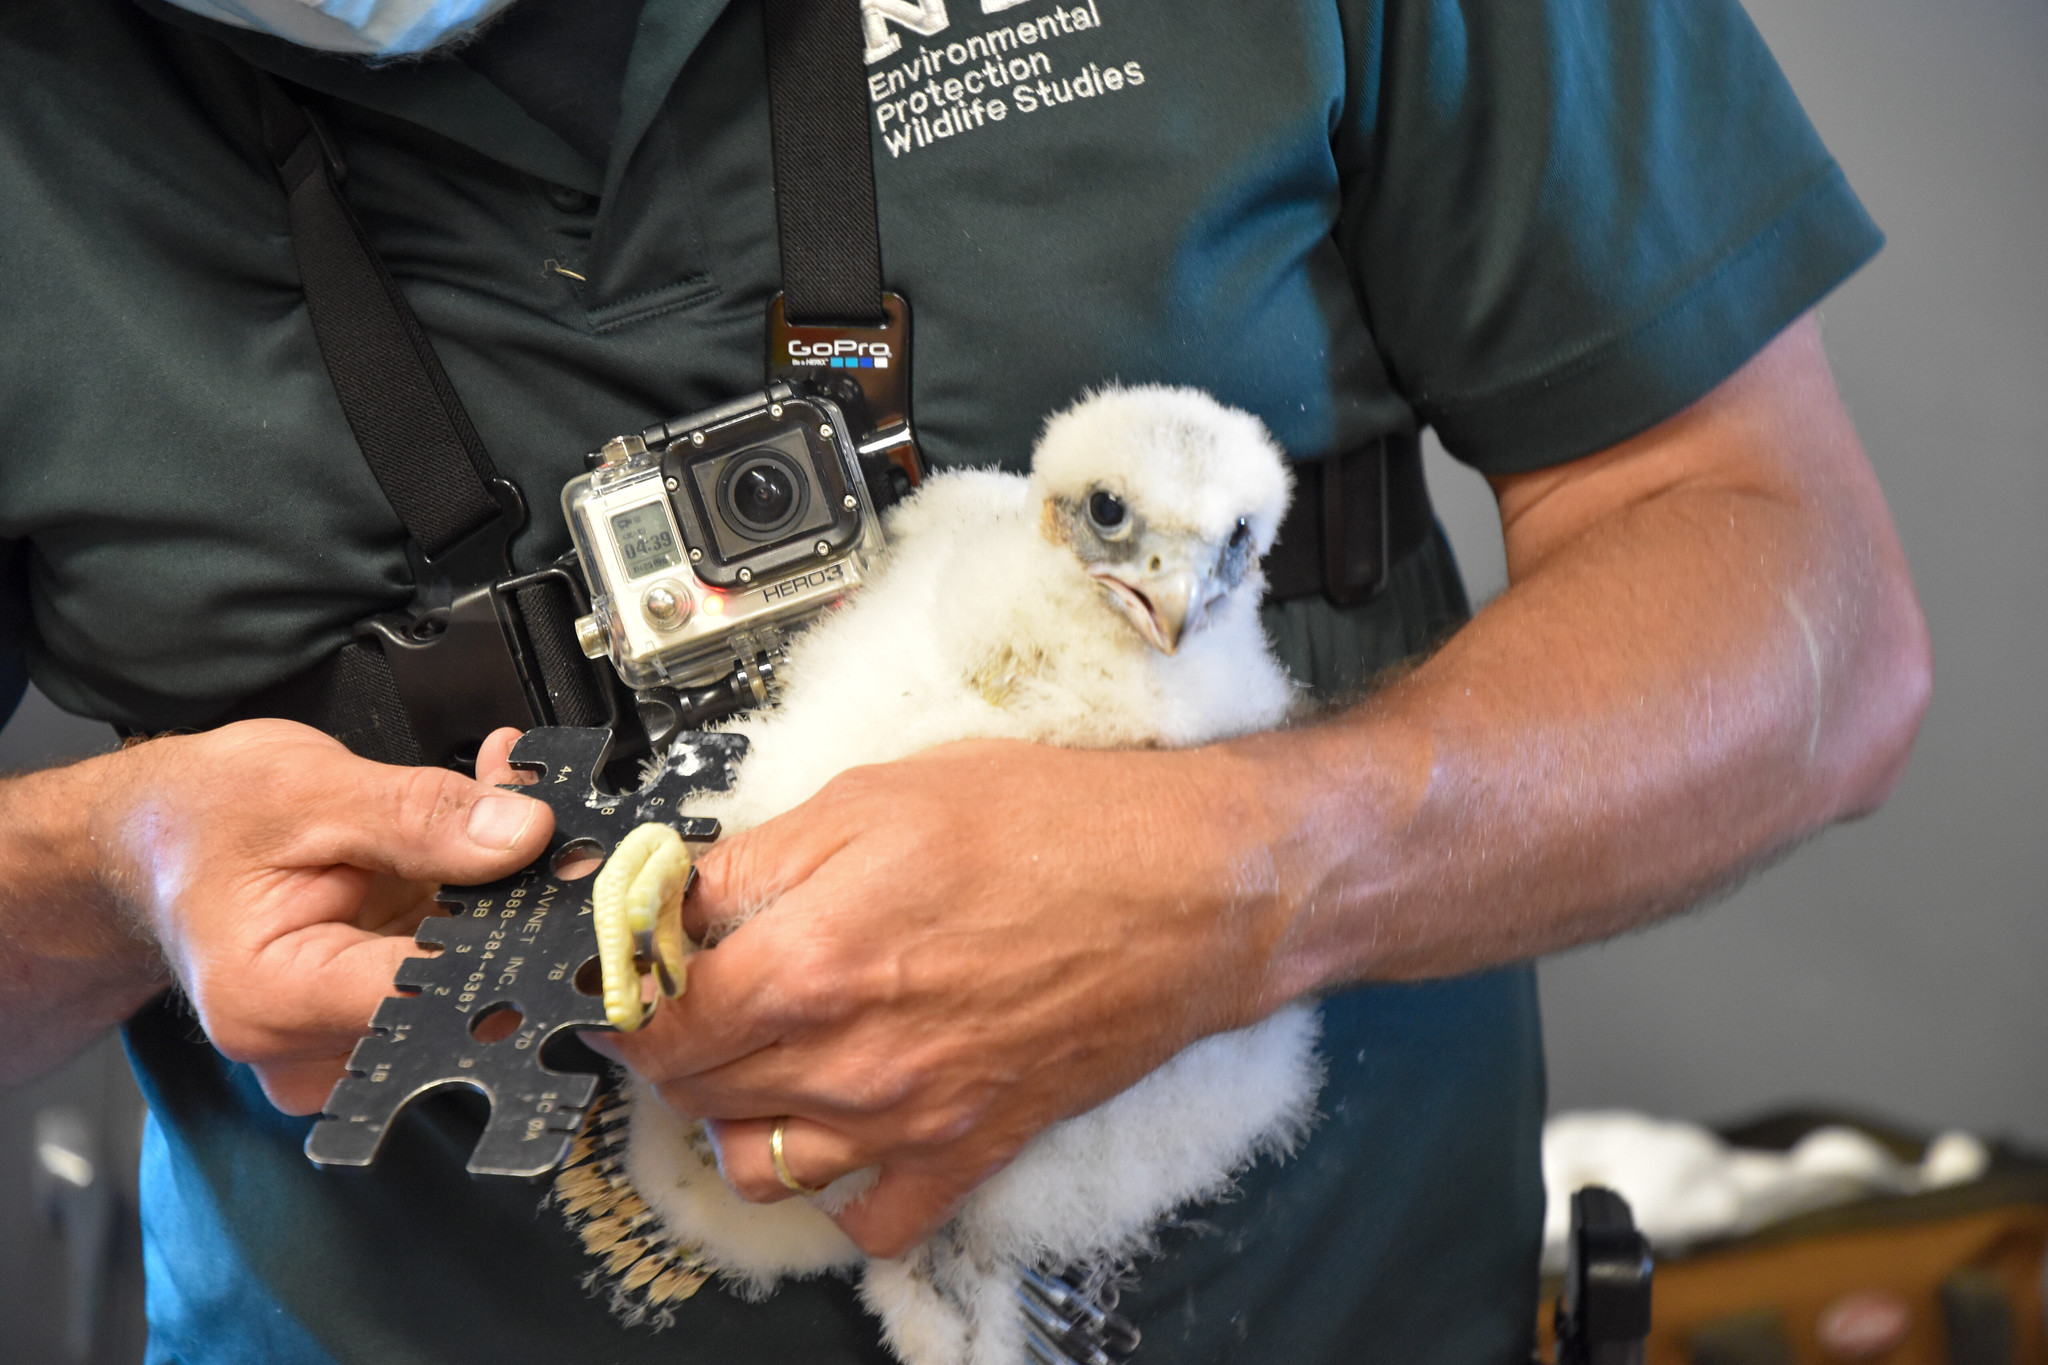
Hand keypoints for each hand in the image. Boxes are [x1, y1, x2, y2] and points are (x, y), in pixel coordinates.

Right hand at [94, 721, 552, 1112]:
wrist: (152, 838)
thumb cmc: (198, 818)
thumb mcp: (306, 787)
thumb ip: (421, 814)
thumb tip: (524, 832)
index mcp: (275, 1001)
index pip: (434, 995)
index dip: (518, 941)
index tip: (574, 882)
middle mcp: (312, 1044)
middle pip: (462, 992)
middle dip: (520, 904)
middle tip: (553, 820)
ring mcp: (347, 1036)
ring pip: (471, 974)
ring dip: (506, 893)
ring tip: (510, 806)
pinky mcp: (377, 1012)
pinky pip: (456, 960)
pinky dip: (480, 898)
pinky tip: (491, 833)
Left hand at [601, 738, 1289, 1257]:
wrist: (1188, 887)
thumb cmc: (1052, 828)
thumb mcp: (879, 795)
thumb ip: (758, 856)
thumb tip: (673, 893)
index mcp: (810, 959)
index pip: (655, 1014)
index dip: (629, 990)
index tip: (637, 970)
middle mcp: (849, 1057)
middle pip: (695, 1091)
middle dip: (679, 1044)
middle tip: (706, 995)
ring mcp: (908, 1118)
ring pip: (762, 1167)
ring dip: (741, 1120)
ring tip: (767, 1062)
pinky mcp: (970, 1151)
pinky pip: (870, 1221)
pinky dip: (845, 1192)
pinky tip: (852, 1129)